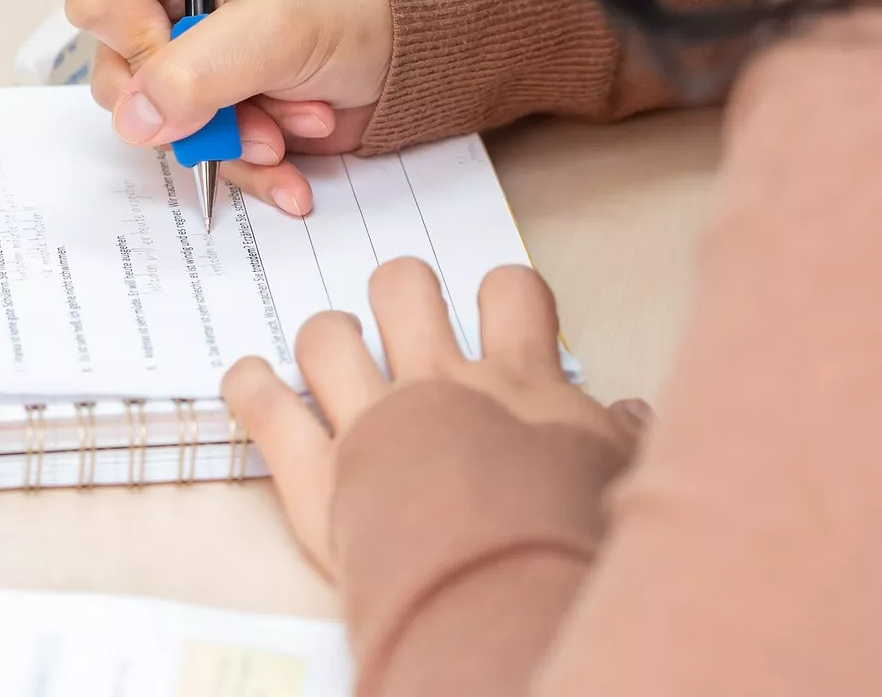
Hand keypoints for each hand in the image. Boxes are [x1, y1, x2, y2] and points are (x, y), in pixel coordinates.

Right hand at [65, 0, 393, 215]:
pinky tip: (290, 166)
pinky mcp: (209, 96)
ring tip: (293, 122)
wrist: (412, 47)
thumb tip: (136, 116)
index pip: (101, 2)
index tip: (200, 63)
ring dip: (231, 138)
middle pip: (119, 71)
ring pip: (158, 122)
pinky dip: (246, 164)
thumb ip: (200, 69)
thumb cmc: (358, 1)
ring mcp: (185, 49)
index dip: (141, 47)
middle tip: (253, 106)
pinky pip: (196, 149)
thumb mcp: (281, 26)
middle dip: (194, 106)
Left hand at [222, 258, 650, 574]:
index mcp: (517, 381)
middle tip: (400, 323)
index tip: (500, 313)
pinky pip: (265, 406)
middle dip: (398, 293)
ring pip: (326, 334)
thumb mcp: (622, 479)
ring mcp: (370, 422)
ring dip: (326, 340)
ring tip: (333, 357)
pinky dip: (250, 387)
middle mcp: (437, 385)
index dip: (502, 293)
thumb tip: (632, 411)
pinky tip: (250, 380)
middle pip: (402, 286)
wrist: (509, 594)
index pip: (511, 290)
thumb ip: (624, 437)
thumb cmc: (569, 539)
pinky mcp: (316, 472)